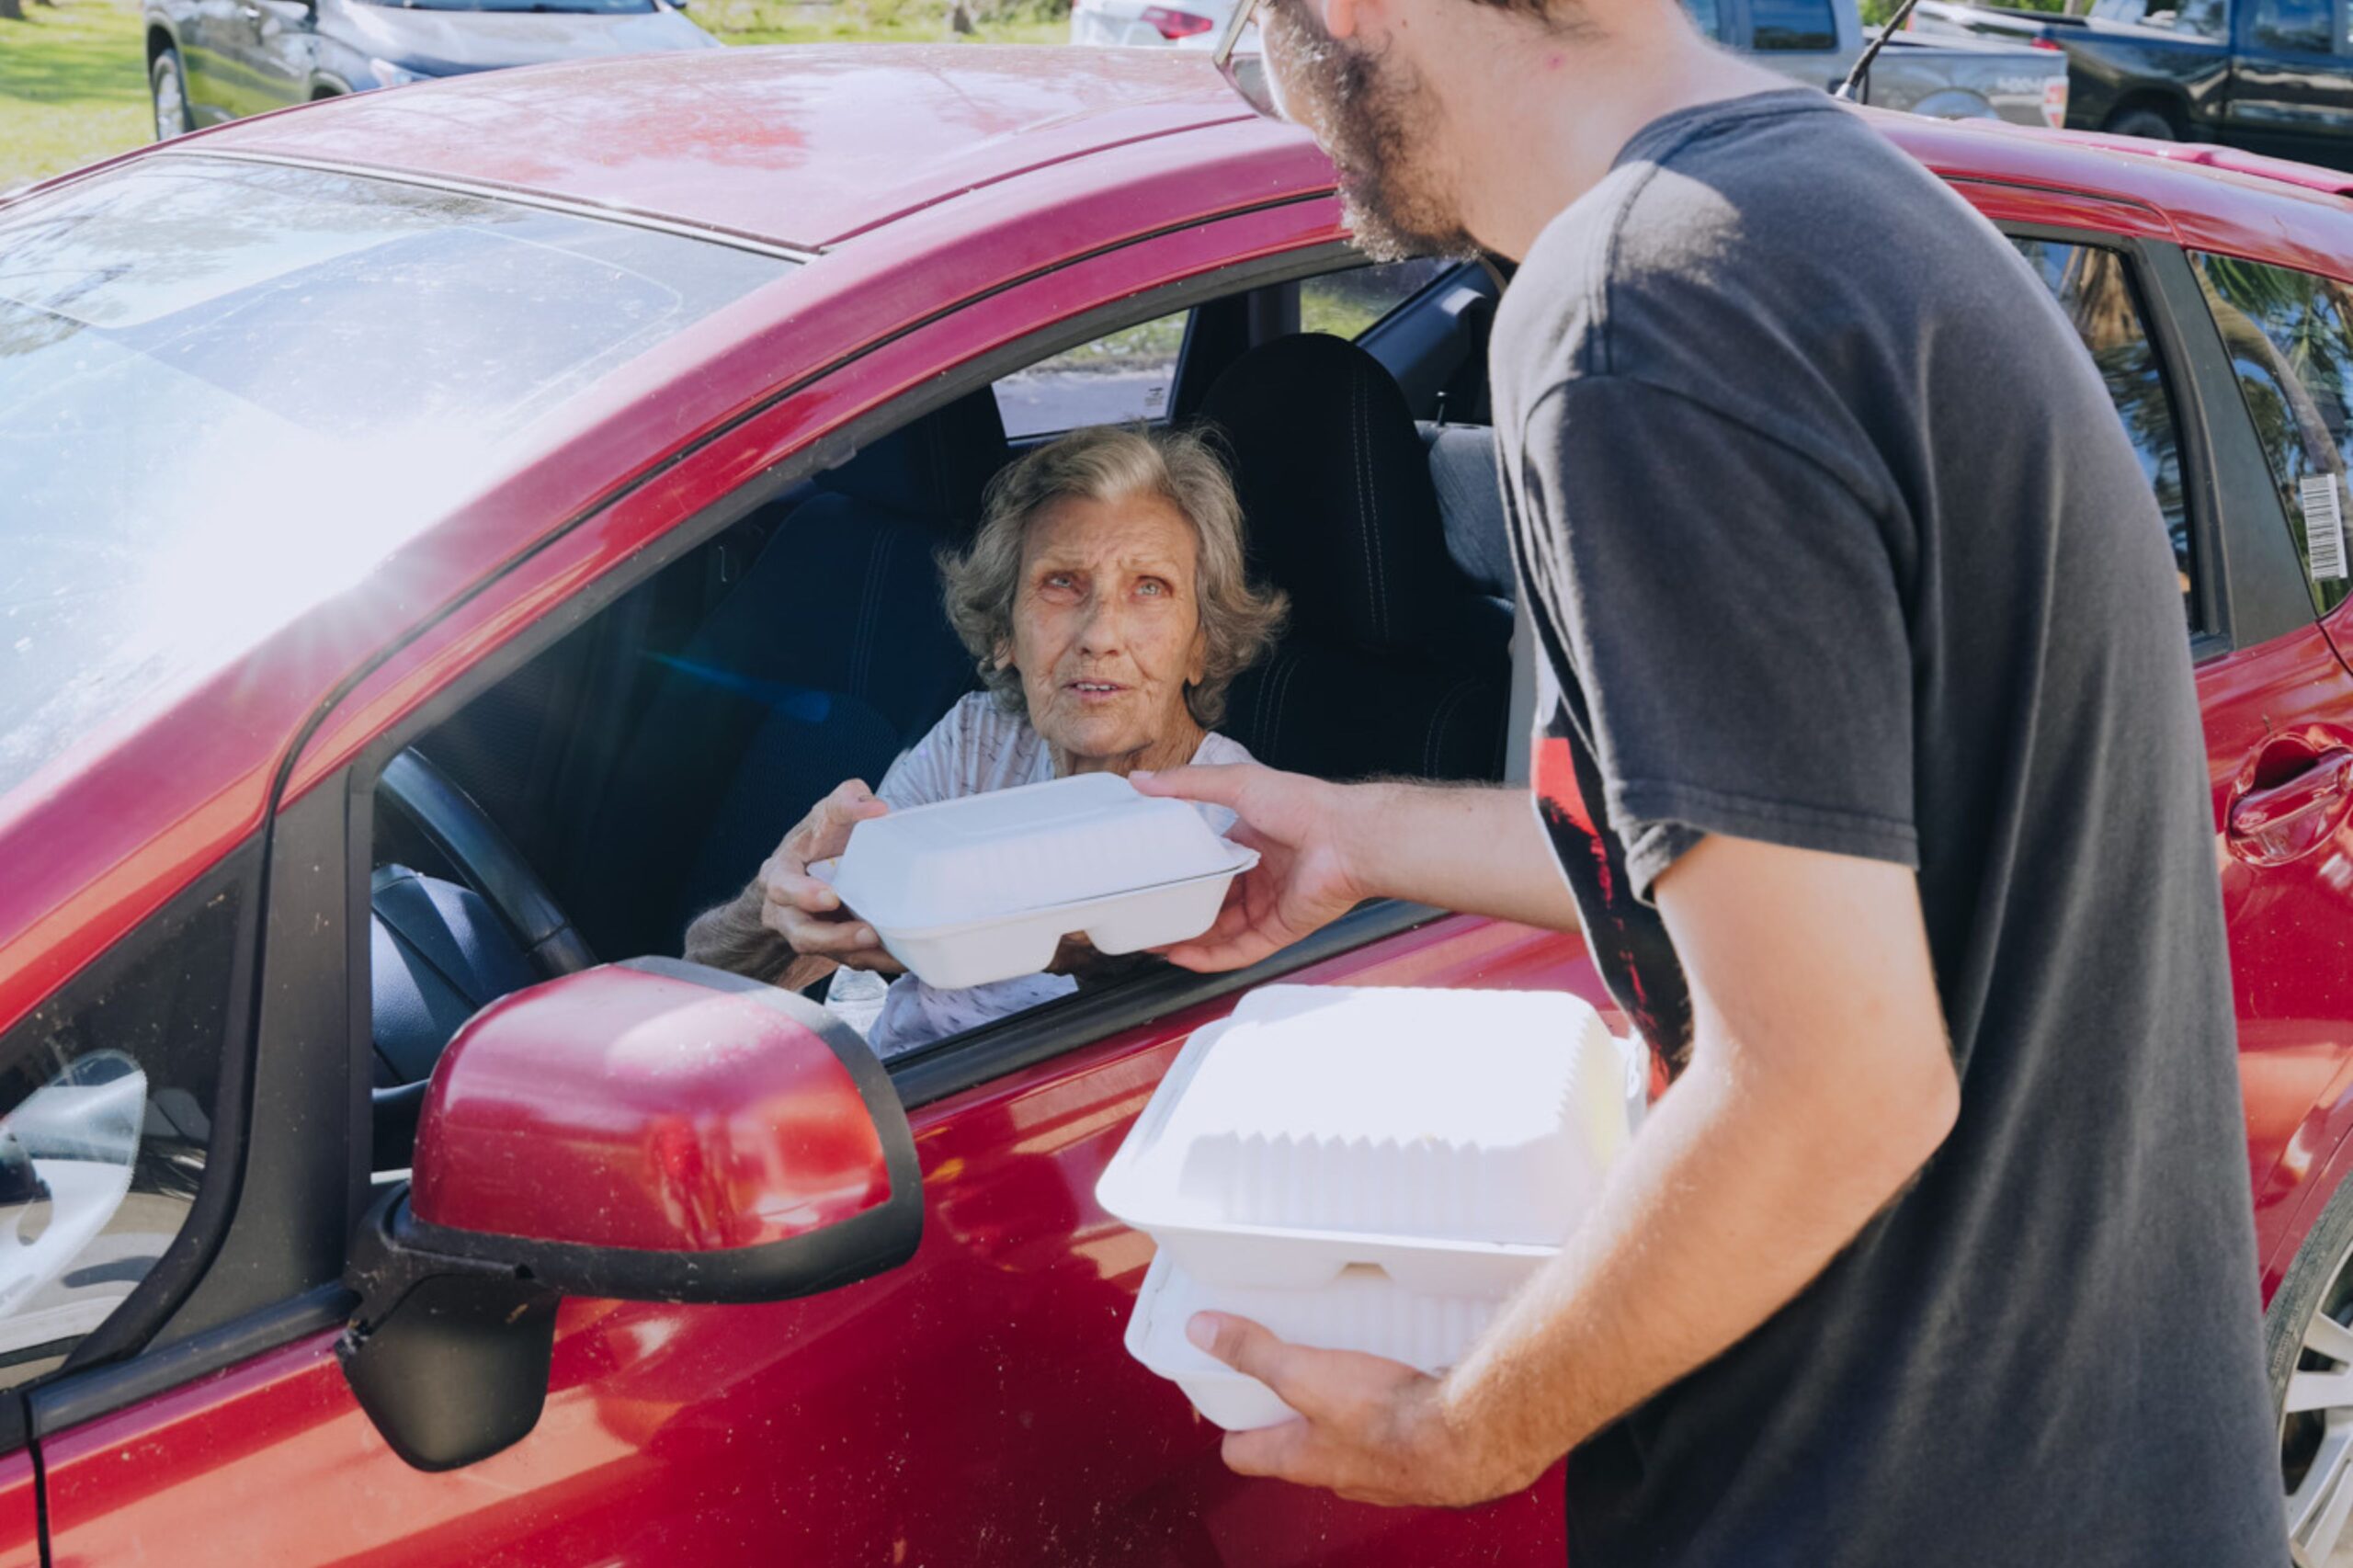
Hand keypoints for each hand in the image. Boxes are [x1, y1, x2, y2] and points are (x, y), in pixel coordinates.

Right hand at [758, 779, 900, 973]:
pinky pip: (853, 960)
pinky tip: (902, 956)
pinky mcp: (835, 947)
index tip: (831, 896)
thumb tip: (877, 808)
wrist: (818, 868)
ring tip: (891, 949)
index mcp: (781, 876)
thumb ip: (848, 800)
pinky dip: (877, 960)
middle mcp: (790, 911)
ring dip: (861, 954)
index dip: (803, 896)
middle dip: (833, 937)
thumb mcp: (829, 813)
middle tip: (867, 933)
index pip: (782, 887)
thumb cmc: (821, 839)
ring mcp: (812, 933)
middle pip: (803, 934)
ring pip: (829, 953)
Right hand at [1129, 764, 1368, 970]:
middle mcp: (1259, 876)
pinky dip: (1210, 957)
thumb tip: (1143, 780)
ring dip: (1187, 940)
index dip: (1178, 874)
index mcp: (1248, 842)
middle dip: (1179, 913)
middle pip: (1210, 903)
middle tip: (1145, 918)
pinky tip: (1183, 956)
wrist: (1347, 836)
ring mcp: (1269, 906)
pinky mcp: (1281, 930)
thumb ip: (1187, 784)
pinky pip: (1240, 951)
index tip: (1149, 880)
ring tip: (1153, 942)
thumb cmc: (1304, 805)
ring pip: (1220, 932)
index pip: (1205, 864)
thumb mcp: (1237, 784)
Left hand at [1186, 1311, 1532, 1508]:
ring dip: (1339, 1408)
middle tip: (1287, 1369)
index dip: (1231, 1428)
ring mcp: (1379, 1468)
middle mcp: (1336, 1473)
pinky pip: (1390, 1430)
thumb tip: (1204, 1333)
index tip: (1228, 1398)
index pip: (1244, 1456)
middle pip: (1294, 1446)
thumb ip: (1255, 1354)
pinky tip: (1397, 1374)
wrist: (1468, 1437)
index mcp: (1299, 1460)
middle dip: (1287, 1411)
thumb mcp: (1306, 1374)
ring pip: (1344, 1439)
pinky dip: (1386, 1406)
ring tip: (1344, 1363)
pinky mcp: (1417, 1453)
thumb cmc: (1387, 1418)